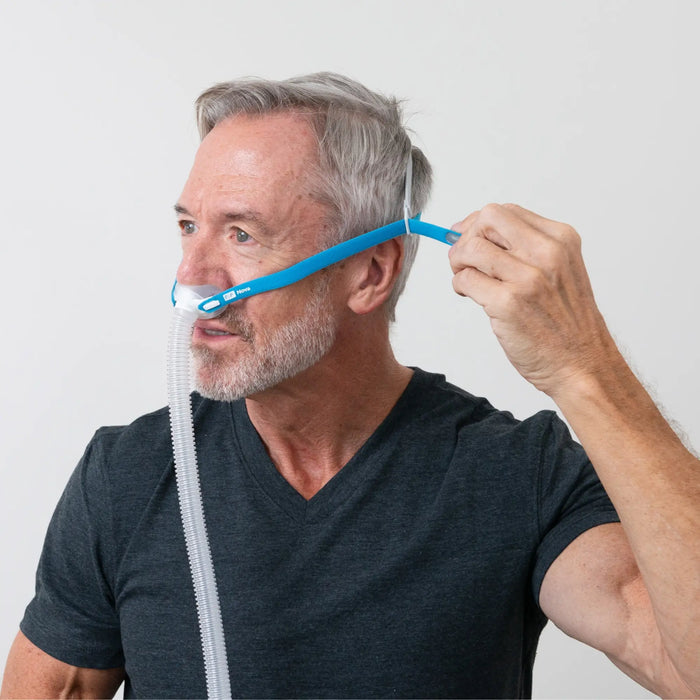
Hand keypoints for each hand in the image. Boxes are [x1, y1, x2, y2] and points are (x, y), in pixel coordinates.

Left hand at [448, 203, 615, 397]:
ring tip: (467, 279)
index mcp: (561, 240)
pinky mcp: (508, 303)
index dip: (479, 224)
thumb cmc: (567, 324)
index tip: (469, 238)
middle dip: (466, 236)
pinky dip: (459, 286)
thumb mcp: (560, 272)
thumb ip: (526, 249)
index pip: (506, 211)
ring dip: (458, 263)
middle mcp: (547, 253)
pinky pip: (465, 280)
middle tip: (464, 259)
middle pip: (486, 219)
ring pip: (470, 248)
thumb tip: (477, 233)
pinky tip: (472, 296)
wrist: (582, 364)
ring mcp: (528, 278)